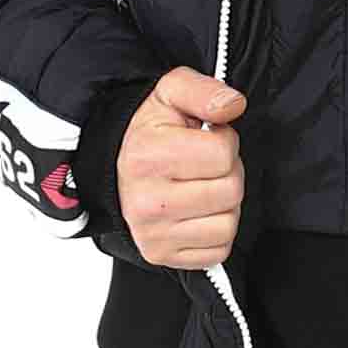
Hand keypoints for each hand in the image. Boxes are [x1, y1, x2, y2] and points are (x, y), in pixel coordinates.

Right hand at [115, 66, 246, 268]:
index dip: (225, 141)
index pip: (223, 154)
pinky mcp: (161, 255)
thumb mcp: (171, 92)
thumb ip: (204, 91)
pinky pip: (219, 250)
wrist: (113, 165)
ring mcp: (152, 234)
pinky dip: (216, 230)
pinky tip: (198, 211)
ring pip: (228, 224)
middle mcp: (147, 202)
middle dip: (228, 172)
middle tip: (205, 164)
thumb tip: (234, 105)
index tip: (207, 138)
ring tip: (202, 186)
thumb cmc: (148, 131)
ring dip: (225, 204)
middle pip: (230, 190)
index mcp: (147, 157)